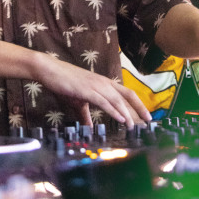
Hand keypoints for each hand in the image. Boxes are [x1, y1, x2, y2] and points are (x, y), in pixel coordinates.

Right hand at [33, 53, 151, 129]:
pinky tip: (121, 119)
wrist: (50, 71)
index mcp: (104, 84)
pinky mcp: (87, 90)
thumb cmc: (64, 84)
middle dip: (140, 109)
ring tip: (135, 126)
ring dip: (128, 114)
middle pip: (128, 95)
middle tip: (148, 123)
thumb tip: (89, 128)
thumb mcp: (78, 102)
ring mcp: (96, 86)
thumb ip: (85, 115)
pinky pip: (105, 102)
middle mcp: (104, 83)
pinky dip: (114, 111)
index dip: (138, 104)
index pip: (127, 93)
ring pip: (118, 100)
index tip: (146, 116)